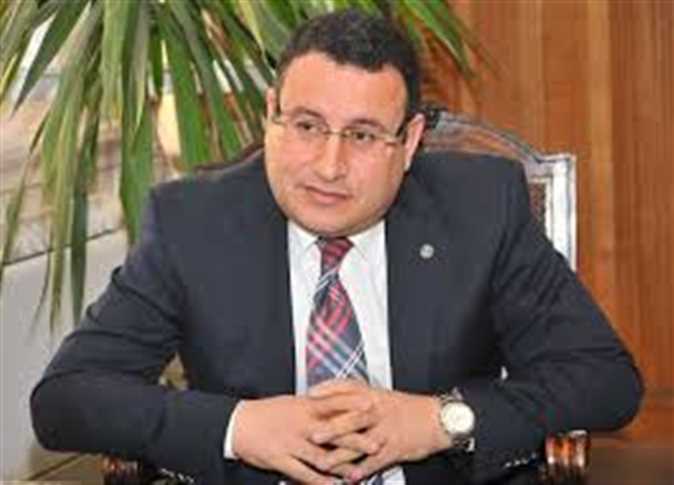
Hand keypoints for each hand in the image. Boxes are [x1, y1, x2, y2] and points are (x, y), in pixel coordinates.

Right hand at [232, 394, 380, 483]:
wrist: (239, 423)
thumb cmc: (267, 412)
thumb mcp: (292, 402)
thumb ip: (314, 404)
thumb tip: (335, 402)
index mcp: (304, 406)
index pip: (334, 403)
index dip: (354, 404)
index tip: (373, 405)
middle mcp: (301, 424)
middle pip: (334, 432)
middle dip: (356, 439)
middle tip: (376, 444)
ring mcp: (292, 443)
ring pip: (321, 455)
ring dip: (341, 465)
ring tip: (358, 473)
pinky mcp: (281, 459)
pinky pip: (303, 472)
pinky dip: (319, 480)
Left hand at [308, 379, 450, 481]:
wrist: (437, 419)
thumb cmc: (406, 408)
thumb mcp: (382, 396)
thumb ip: (358, 399)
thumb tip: (330, 399)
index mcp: (373, 395)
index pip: (347, 388)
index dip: (327, 391)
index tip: (309, 395)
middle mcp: (378, 411)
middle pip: (352, 417)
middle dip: (332, 428)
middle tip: (313, 435)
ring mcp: (387, 430)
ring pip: (361, 443)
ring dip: (342, 455)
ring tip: (324, 464)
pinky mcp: (396, 448)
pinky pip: (377, 460)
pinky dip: (363, 469)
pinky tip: (350, 477)